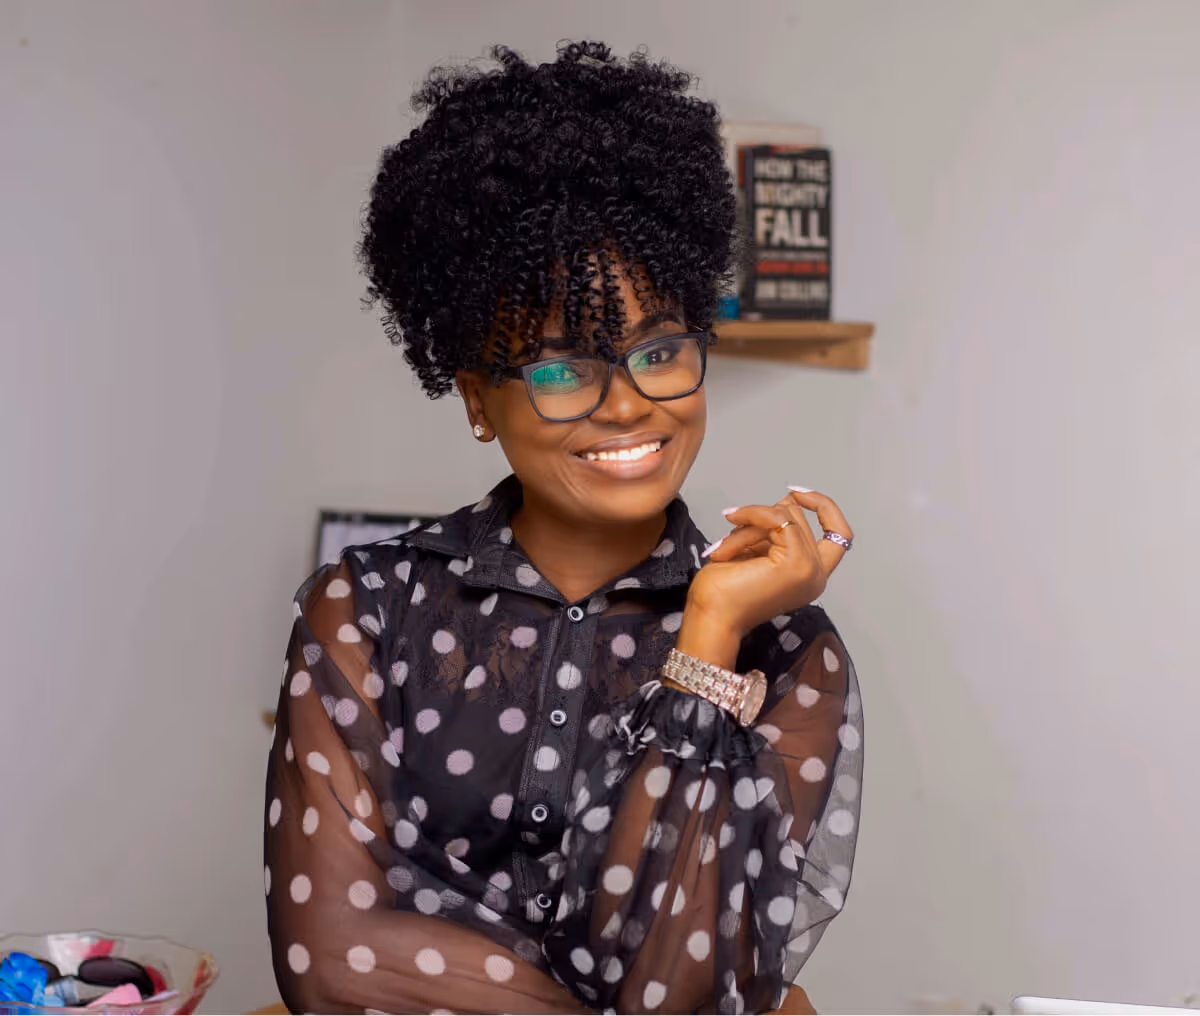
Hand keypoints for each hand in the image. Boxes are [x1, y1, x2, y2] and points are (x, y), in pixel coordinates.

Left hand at [683, 488, 852, 640]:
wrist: (711, 617)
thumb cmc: (724, 592)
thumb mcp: (756, 551)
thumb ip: (776, 530)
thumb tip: (787, 501)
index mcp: (809, 575)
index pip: (839, 534)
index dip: (824, 507)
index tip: (796, 492)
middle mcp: (817, 575)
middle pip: (797, 517)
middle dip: (759, 520)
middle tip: (730, 540)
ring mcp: (810, 570)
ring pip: (784, 516)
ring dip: (748, 525)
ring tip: (726, 549)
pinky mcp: (797, 563)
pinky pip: (779, 519)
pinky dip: (752, 516)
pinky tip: (731, 530)